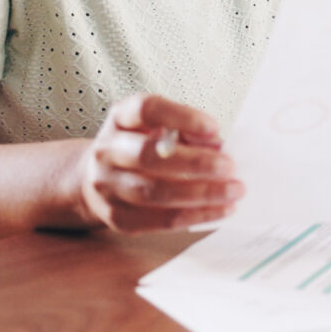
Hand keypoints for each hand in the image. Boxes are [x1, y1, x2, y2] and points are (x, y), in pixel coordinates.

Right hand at [75, 94, 241, 231]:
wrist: (98, 178)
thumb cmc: (140, 146)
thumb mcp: (158, 126)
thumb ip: (186, 131)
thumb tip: (218, 146)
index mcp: (120, 118)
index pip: (146, 110)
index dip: (181, 117)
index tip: (214, 127)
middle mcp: (107, 150)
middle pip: (148, 156)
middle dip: (195, 163)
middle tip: (229, 167)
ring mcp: (108, 186)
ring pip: (154, 193)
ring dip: (199, 194)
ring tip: (232, 192)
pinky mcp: (117, 216)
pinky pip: (158, 220)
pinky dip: (193, 216)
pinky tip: (218, 210)